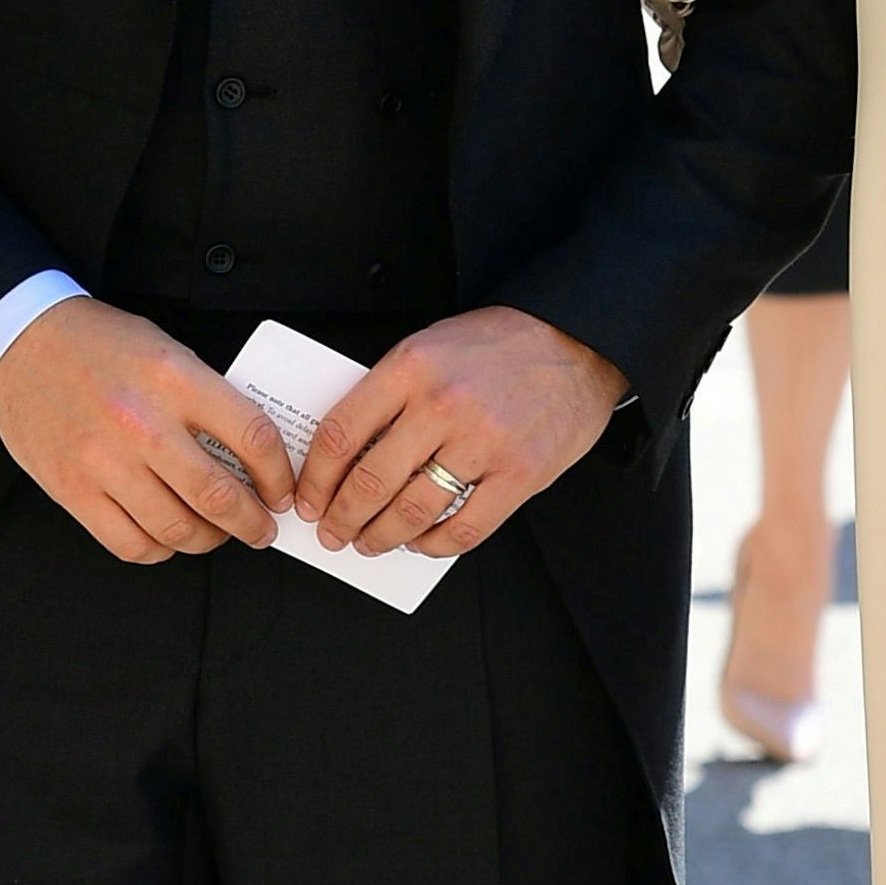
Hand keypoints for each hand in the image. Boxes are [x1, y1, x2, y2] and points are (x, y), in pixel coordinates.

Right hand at [0, 296, 295, 563]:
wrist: (25, 343)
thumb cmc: (101, 344)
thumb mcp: (168, 351)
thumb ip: (206, 398)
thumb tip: (248, 454)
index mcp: (176, 379)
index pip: (252, 436)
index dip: (277, 474)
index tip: (282, 490)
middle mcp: (143, 423)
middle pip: (218, 496)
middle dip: (252, 523)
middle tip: (262, 529)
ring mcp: (105, 462)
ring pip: (176, 529)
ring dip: (208, 540)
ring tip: (216, 533)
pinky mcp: (73, 491)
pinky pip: (130, 543)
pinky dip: (159, 549)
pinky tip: (168, 536)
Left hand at [291, 305, 627, 558]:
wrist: (575, 339)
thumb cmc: (501, 343)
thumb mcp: (432, 345)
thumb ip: (392, 392)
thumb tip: (349, 454)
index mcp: (412, 366)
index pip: (341, 434)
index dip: (316, 478)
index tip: (310, 499)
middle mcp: (443, 405)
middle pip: (370, 481)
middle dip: (342, 518)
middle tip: (335, 532)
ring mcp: (484, 442)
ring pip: (411, 511)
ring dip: (381, 537)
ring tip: (371, 542)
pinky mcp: (520, 473)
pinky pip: (464, 529)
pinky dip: (433, 545)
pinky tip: (421, 542)